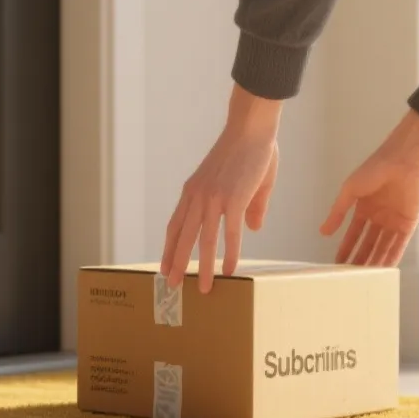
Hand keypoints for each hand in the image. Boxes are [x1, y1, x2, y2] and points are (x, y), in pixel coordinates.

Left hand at [162, 85, 283, 293]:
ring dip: (202, 267)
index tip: (165, 266)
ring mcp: (214, 198)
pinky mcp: (234, 198)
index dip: (170, 247)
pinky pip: (229, 234)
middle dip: (176, 264)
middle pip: (182, 237)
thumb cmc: (248, 150)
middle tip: (171, 286)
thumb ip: (249, 207)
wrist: (251, 128)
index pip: (176, 225)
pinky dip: (229, 254)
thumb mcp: (242, 182)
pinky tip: (230, 271)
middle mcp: (198, 196)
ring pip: (204, 241)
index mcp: (194, 191)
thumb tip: (253, 228)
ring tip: (202, 288)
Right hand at [321, 109, 418, 266]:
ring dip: (376, 261)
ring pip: (383, 246)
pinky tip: (386, 269)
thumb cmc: (373, 171)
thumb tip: (323, 232)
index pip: (353, 234)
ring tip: (368, 279)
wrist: (401, 161)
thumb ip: (337, 212)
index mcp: (363, 208)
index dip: (346, 249)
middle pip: (368, 244)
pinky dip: (393, 256)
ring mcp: (394, 221)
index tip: (338, 264)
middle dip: (360, 259)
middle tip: (352, 277)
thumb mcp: (349, 191)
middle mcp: (378, 217)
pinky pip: (400, 244)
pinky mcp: (409, 223)